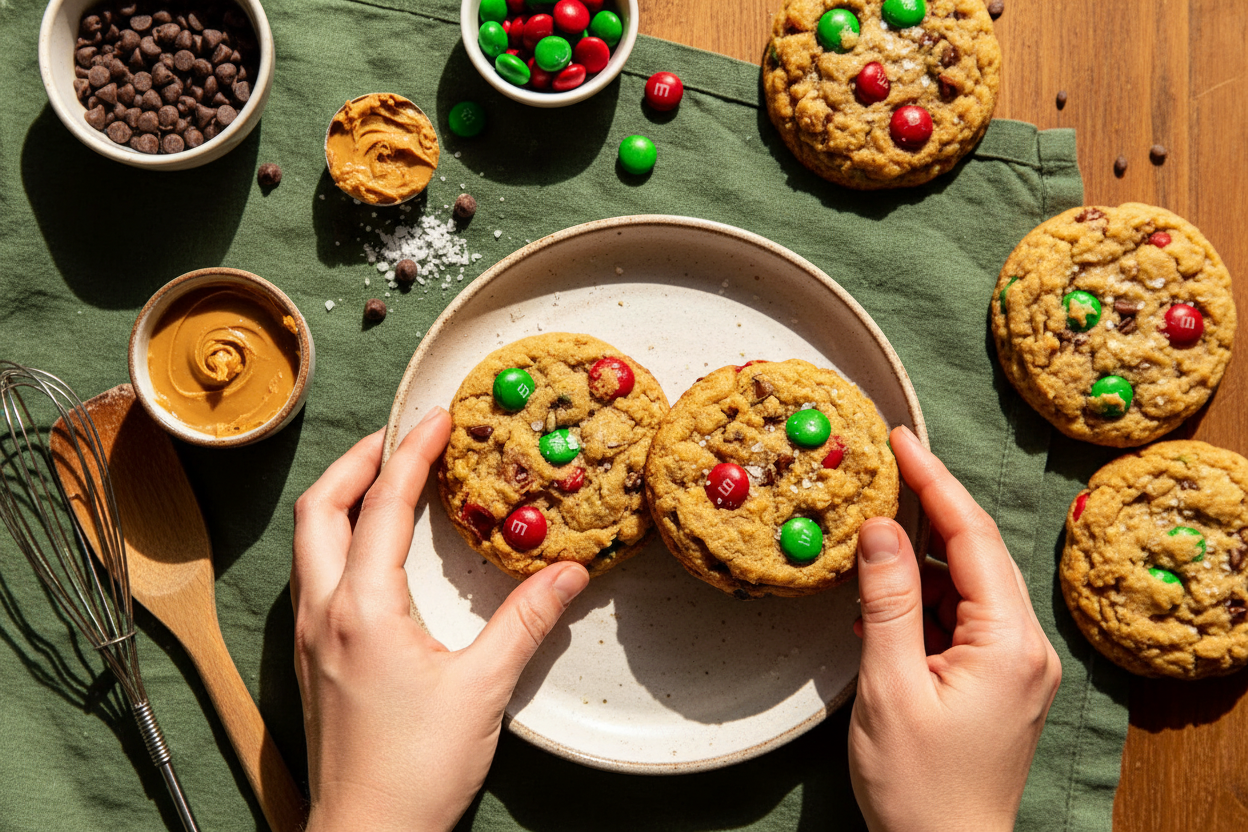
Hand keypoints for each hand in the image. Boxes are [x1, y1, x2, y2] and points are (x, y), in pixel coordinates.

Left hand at [291, 408, 589, 831]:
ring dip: (342, 499)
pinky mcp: (311, 660)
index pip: (381, 505)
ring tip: (385, 481)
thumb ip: (526, 622)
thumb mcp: (482, 689)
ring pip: (309, 542)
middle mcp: (322, 612)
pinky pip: (314, 575)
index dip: (411, 453)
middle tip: (400, 440)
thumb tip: (571, 572)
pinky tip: (373, 552)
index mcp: (361, 608)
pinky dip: (340, 539)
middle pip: (320, 509)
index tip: (437, 419)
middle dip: (356, 462)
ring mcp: (308, 637)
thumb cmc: (415, 769)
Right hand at [848, 425, 1061, 831]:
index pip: (971, 538)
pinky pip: (956, 618)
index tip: (901, 440)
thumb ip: (887, 600)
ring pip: (961, 584)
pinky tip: (879, 595)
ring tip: (869, 526)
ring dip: (915, 557)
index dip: (935, 482)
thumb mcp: (891, 685)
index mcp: (1009, 642)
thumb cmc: (919, 786)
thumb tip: (880, 528)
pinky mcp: (992, 680)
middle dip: (927, 507)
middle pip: (971, 554)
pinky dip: (918, 600)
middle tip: (882, 466)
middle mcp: (1022, 646)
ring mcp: (1011, 664)